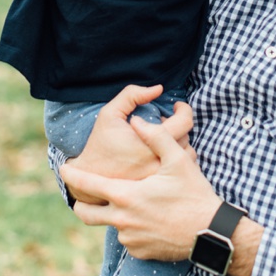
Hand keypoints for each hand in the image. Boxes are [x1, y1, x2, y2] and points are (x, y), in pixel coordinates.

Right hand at [57, 86, 193, 204]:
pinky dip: (173, 159)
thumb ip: (132, 95)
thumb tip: (159, 88)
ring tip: (160, 139)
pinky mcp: (161, 187)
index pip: (184, 123)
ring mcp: (162, 177)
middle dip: (176, 127)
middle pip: (185, 139)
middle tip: (162, 122)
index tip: (177, 106)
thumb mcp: (109, 113)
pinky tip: (160, 153)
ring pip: (185, 157)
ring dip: (177, 144)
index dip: (184, 110)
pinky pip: (179, 171)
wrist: (90, 178)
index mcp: (151, 144)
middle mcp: (161, 163)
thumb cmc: (100, 143)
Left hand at [65, 115, 220, 261]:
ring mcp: (129, 238)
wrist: (212, 234)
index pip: (88, 184)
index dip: (72, 176)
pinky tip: (149, 222)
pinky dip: (132, 230)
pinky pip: (128, 239)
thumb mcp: (178, 162)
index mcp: (125, 195)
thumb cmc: (194, 196)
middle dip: (81, 204)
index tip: (62, 170)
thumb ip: (156, 138)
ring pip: (111, 225)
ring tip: (134, 208)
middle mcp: (122, 219)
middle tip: (82, 198)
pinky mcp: (139, 252)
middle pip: (86, 214)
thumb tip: (137, 121)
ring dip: (116, 216)